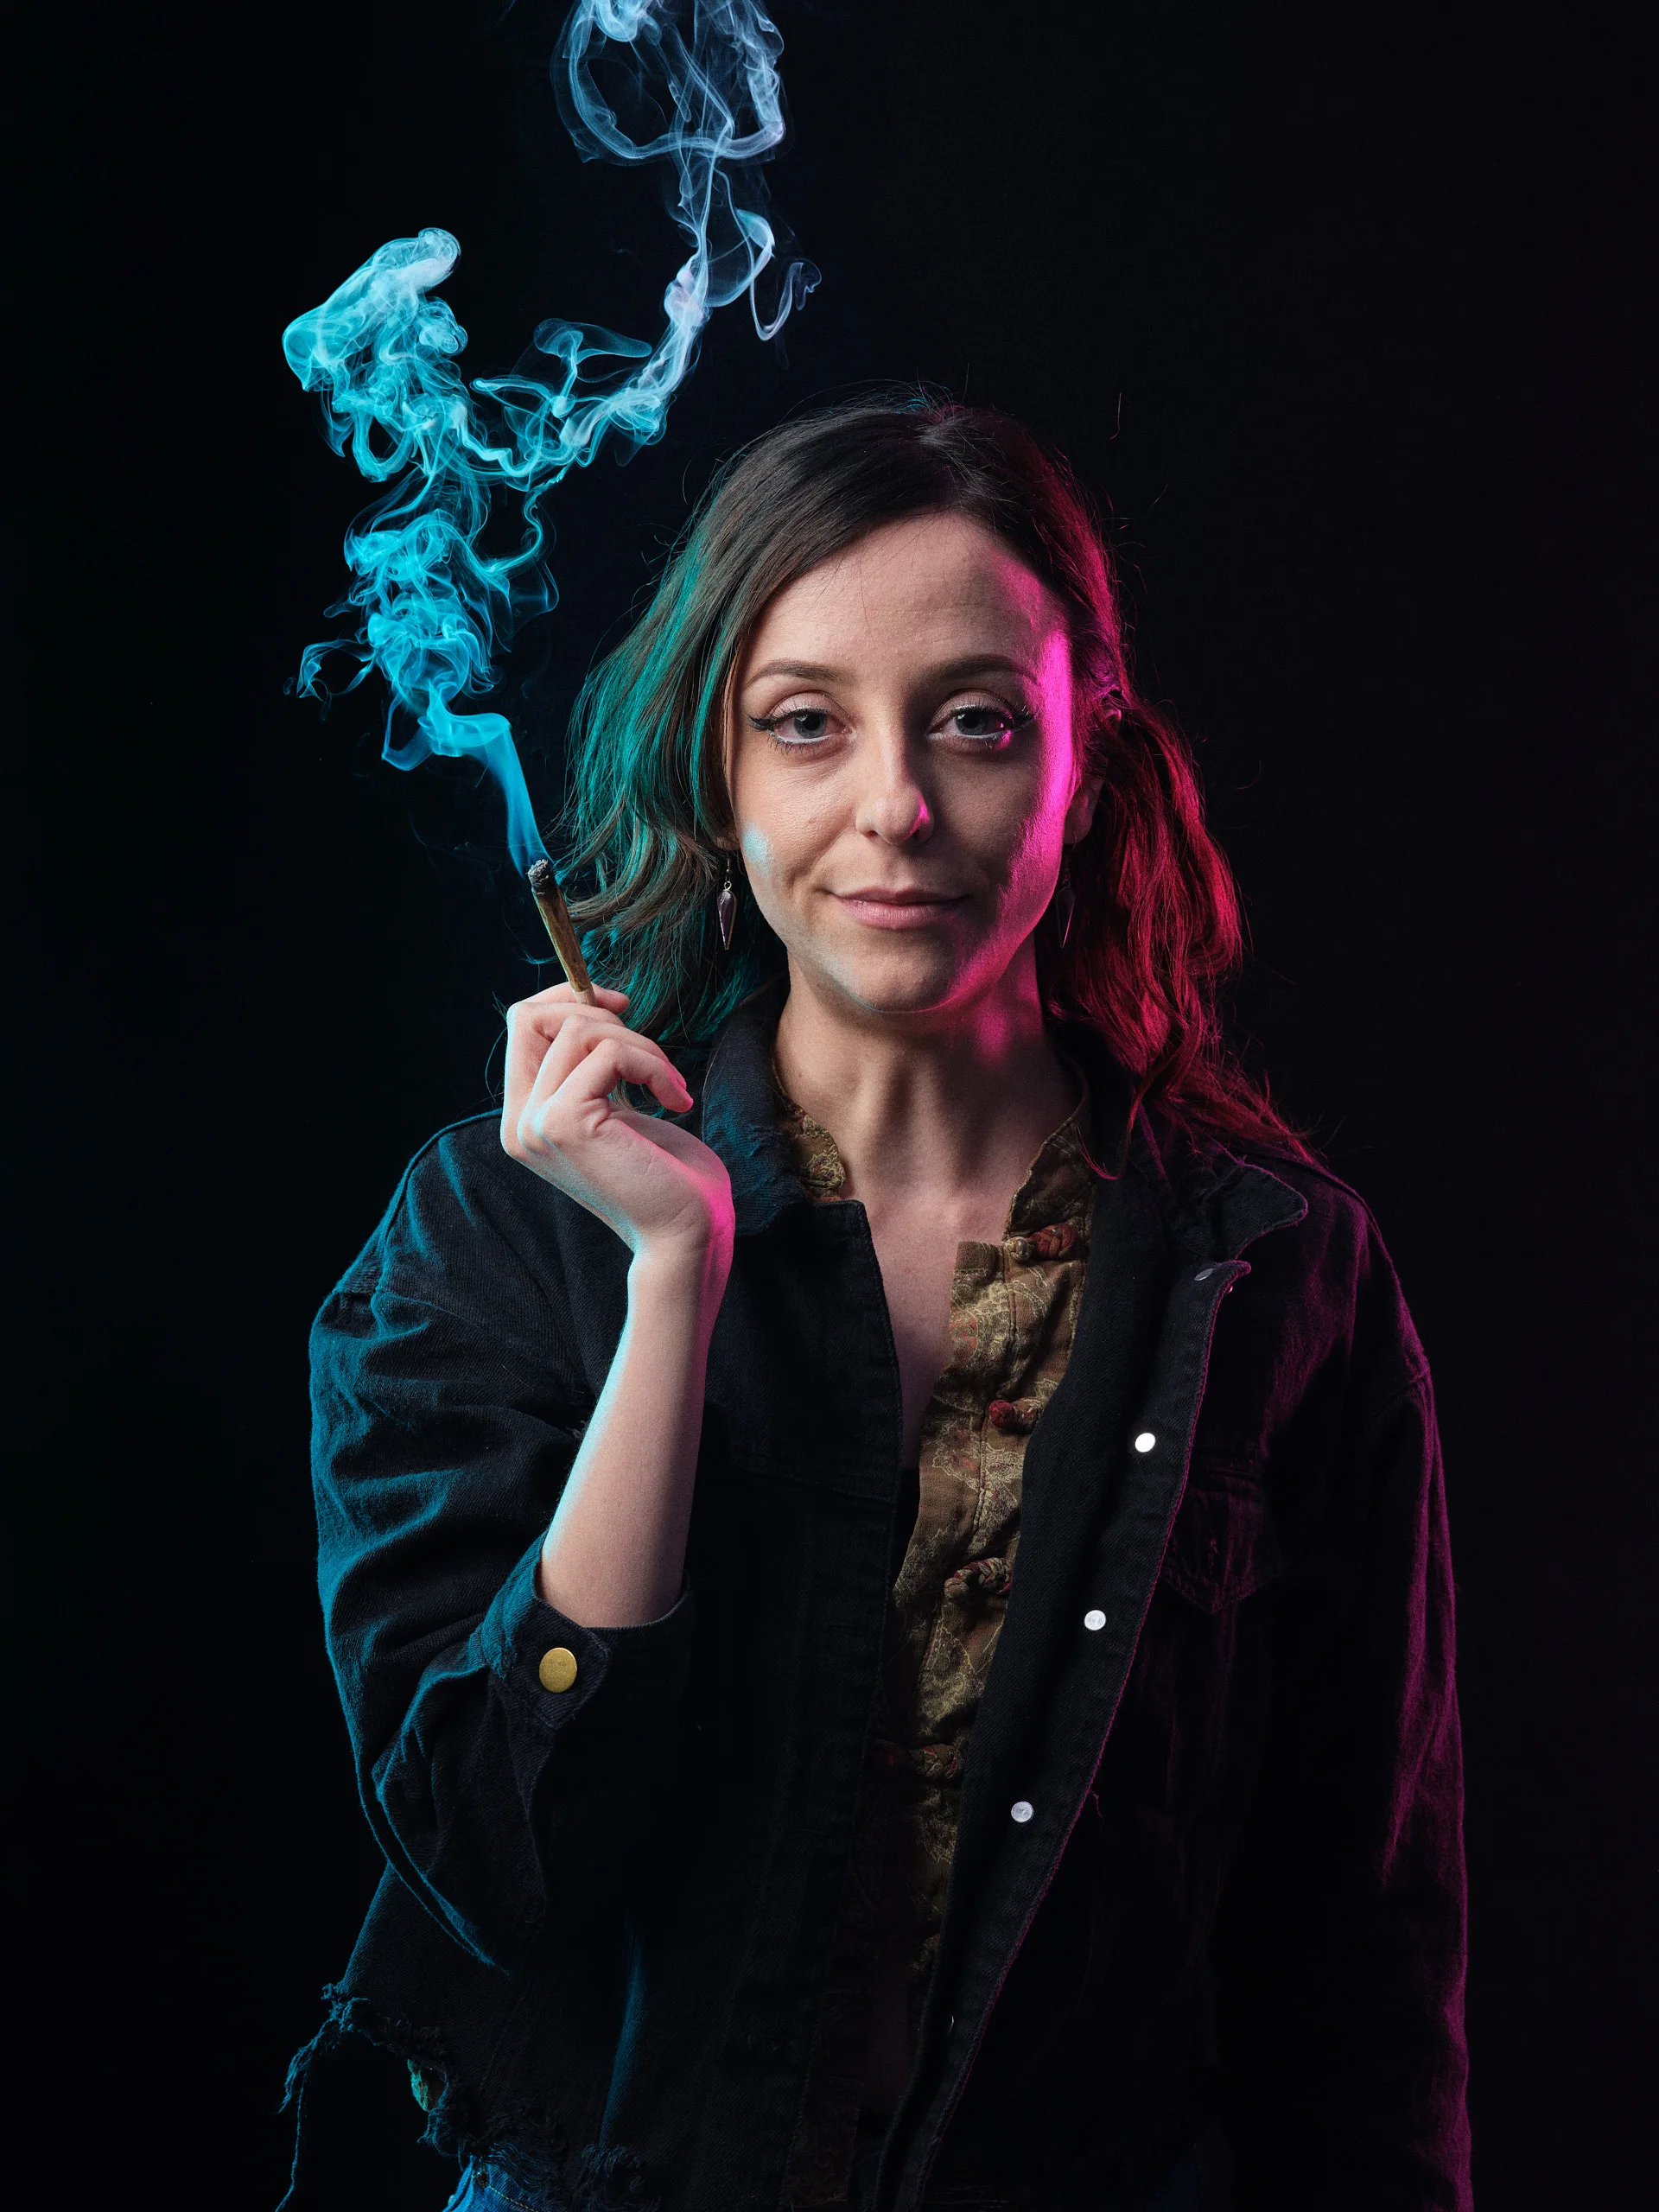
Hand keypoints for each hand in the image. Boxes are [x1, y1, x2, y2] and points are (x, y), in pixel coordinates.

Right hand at [501, 985, 734, 1276]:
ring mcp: (536, 1124)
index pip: (522, 1025)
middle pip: (533, 1017)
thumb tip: (590, 1001)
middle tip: (652, 1057)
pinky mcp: (564, 1123)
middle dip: (602, 1016)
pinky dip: (651, 1064)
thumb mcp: (620, 1108)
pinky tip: (675, 1099)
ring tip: (670, 1084)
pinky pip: (609, 1052)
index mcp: (527, 1119)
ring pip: (579, 1030)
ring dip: (641, 1046)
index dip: (568, 999)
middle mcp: (520, 1123)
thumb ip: (592, 1068)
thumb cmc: (667, 1176)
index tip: (620, 1005)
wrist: (687, 1236)